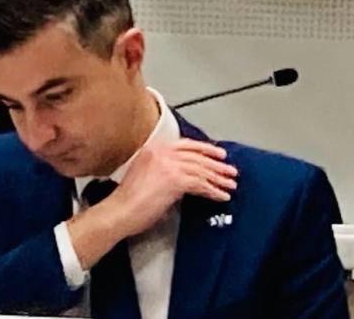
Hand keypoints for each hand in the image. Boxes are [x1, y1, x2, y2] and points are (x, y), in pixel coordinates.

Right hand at [112, 139, 236, 235]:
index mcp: (154, 147)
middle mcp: (162, 152)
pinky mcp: (175, 180)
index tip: (219, 154)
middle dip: (216, 165)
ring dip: (218, 178)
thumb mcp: (146, 172)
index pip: (185, 144)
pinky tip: (221, 196)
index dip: (204, 149)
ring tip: (231, 185)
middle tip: (231, 171)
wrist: (122, 209)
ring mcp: (168, 165)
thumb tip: (185, 175)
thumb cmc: (131, 197)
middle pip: (196, 156)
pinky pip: (200, 184)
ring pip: (200, 169)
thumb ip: (164, 167)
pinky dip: (213, 191)